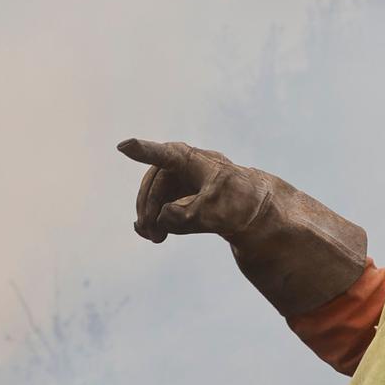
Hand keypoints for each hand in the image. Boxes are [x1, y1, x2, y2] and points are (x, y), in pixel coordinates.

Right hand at [117, 138, 254, 243]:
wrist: (260, 212)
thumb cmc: (241, 204)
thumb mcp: (216, 213)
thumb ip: (187, 216)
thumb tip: (163, 217)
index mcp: (195, 161)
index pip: (165, 155)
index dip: (144, 151)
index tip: (123, 146)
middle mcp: (186, 167)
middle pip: (156, 181)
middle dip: (148, 205)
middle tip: (147, 230)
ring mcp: (185, 180)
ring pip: (158, 195)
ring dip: (151, 216)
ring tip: (153, 238)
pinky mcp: (186, 194)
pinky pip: (163, 203)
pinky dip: (157, 219)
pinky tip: (153, 234)